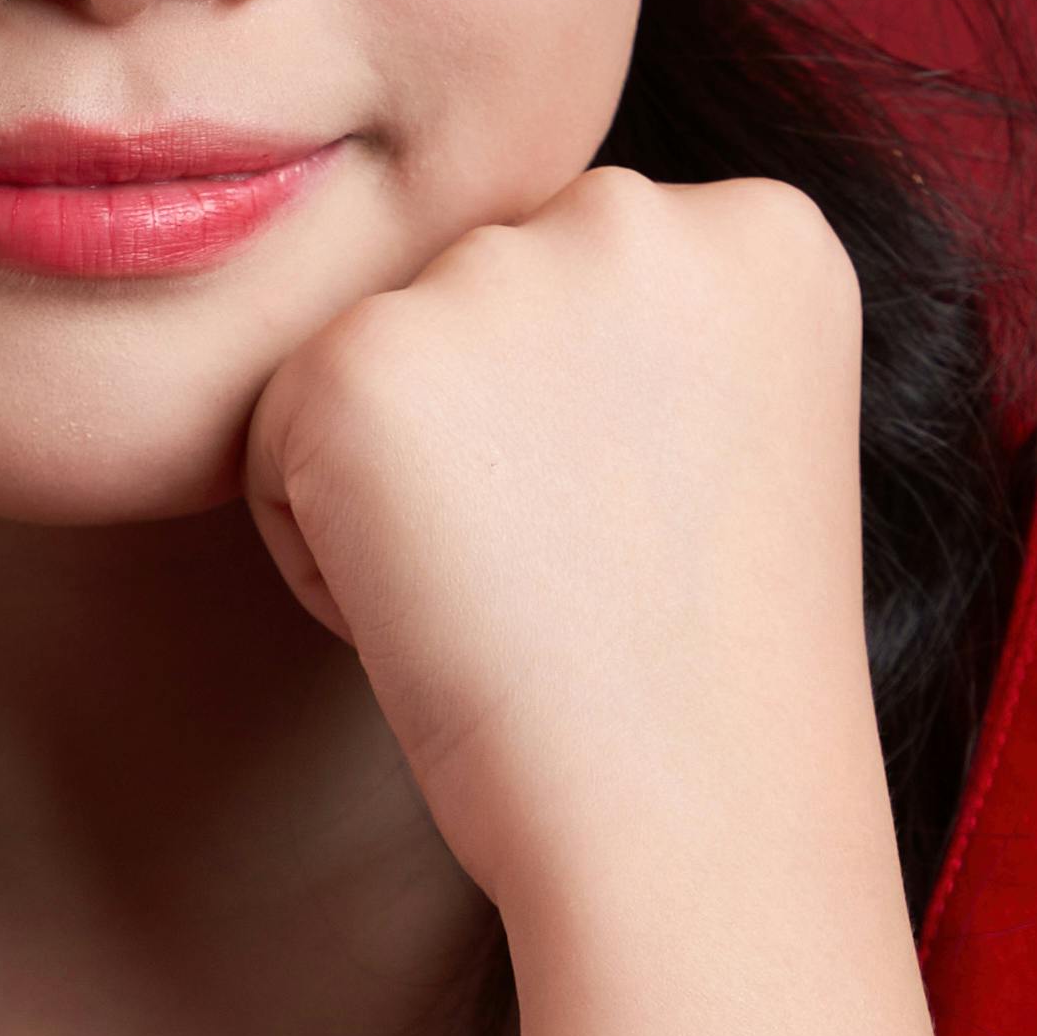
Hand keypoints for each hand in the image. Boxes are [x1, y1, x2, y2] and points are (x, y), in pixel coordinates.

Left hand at [241, 166, 878, 927]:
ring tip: (518, 602)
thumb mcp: (737, 439)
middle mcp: (633, 210)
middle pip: (472, 298)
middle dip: (490, 441)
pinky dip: (324, 554)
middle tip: (578, 579)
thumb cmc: (707, 682)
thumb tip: (489, 304)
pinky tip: (441, 619)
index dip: (592, 434)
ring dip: (406, 490)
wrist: (688, 824)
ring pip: (371, 367)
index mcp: (760, 226)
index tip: (656, 535)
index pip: (586, 280)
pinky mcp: (359, 362)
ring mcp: (492, 274)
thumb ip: (642, 328)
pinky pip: (276, 443)